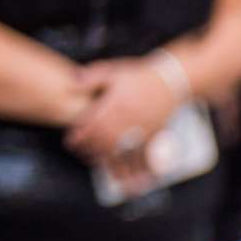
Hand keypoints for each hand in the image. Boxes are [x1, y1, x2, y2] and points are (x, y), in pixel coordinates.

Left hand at [62, 57, 182, 160]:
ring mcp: (141, 130)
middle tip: (78, 152)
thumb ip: (92, 77)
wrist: (169, 83)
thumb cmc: (139, 76)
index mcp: (116, 104)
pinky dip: (128, 165)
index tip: (70, 141)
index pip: (93, 124)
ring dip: (105, 158)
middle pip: (104, 140)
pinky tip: (122, 170)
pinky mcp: (151, 136)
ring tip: (93, 161)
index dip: (80, 135)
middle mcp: (128, 119)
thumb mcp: (113, 71)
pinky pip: (139, 154)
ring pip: (121, 149)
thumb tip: (72, 84)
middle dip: (89, 148)